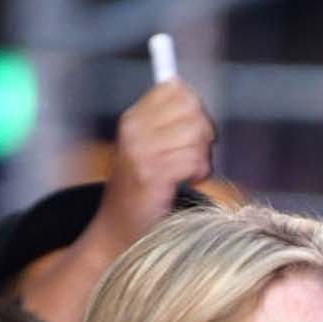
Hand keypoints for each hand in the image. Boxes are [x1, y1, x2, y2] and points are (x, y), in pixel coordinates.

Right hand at [99, 76, 216, 245]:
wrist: (118, 232)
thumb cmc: (141, 193)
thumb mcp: (147, 150)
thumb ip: (167, 124)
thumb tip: (193, 100)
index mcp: (132, 119)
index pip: (175, 89)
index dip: (194, 109)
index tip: (191, 132)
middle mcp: (134, 130)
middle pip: (192, 109)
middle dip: (203, 133)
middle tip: (194, 155)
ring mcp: (141, 152)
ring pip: (196, 135)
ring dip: (201, 158)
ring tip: (187, 172)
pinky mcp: (152, 175)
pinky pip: (194, 160)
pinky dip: (197, 174)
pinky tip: (185, 183)